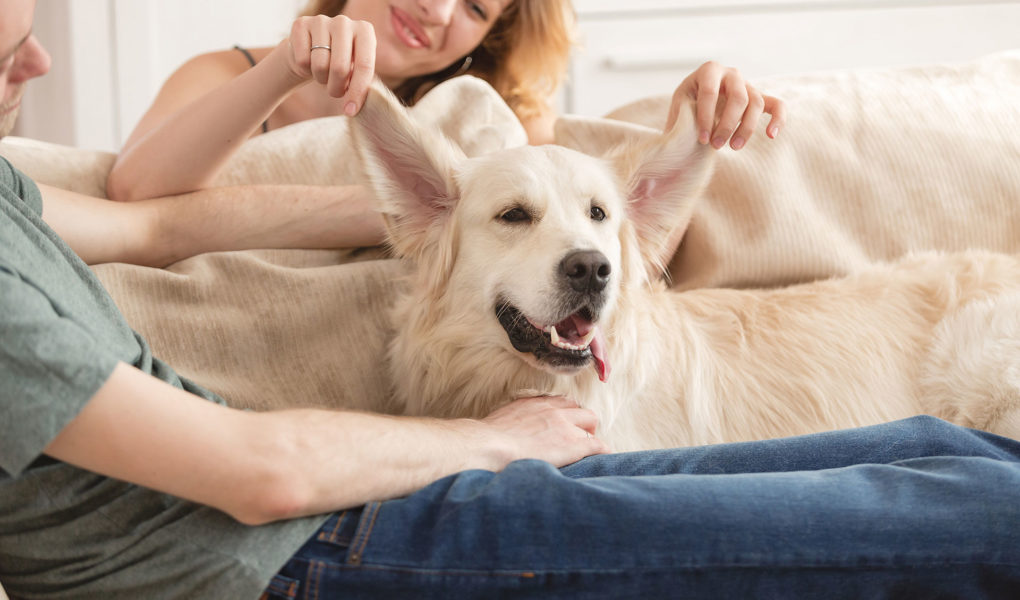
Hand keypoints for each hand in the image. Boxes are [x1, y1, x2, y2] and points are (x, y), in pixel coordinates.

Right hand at [280, 14, 377, 115]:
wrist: (311, 51)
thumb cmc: (340, 64)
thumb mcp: (356, 72)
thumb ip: (362, 85)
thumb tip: (355, 107)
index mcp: (365, 31)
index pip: (364, 65)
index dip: (357, 92)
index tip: (351, 111)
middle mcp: (344, 22)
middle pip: (340, 67)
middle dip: (336, 88)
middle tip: (335, 92)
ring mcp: (321, 20)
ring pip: (320, 65)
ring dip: (321, 79)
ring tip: (323, 72)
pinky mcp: (300, 24)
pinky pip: (302, 60)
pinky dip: (305, 68)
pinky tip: (309, 61)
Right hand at [481, 395, 608, 466]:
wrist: (490, 445)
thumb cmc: (486, 440)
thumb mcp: (499, 422)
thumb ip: (510, 424)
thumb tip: (503, 435)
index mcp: (534, 403)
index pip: (558, 402)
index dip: (564, 415)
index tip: (562, 426)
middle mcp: (552, 409)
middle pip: (578, 408)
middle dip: (581, 422)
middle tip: (577, 437)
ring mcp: (565, 425)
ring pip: (591, 422)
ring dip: (590, 434)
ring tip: (587, 449)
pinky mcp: (573, 443)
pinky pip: (597, 444)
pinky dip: (601, 451)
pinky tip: (601, 459)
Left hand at [666, 61, 785, 150]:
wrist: (695, 111)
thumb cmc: (684, 111)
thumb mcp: (678, 110)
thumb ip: (679, 120)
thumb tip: (671, 153)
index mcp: (708, 71)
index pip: (710, 92)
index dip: (706, 118)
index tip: (702, 139)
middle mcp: (731, 74)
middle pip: (738, 98)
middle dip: (727, 125)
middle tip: (716, 146)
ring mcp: (747, 85)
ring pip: (756, 104)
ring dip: (746, 129)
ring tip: (734, 147)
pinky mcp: (759, 98)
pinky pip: (777, 105)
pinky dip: (778, 119)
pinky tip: (771, 135)